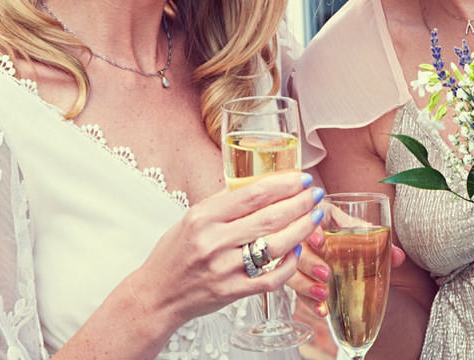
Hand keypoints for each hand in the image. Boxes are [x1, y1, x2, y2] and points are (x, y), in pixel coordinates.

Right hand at [131, 171, 324, 333]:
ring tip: (315, 217)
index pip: (252, 194)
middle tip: (315, 194)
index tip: (301, 178)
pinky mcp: (232, 292)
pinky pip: (270, 278)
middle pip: (268, 218)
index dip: (282, 184)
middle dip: (299, 204)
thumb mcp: (192, 217)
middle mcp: (214, 241)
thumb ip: (223, 201)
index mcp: (204, 217)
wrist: (157, 294)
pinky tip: (296, 251)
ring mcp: (224, 269)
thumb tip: (258, 183)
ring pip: (274, 246)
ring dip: (301, 230)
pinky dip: (288, 264)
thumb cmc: (174, 252)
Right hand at [287, 225, 406, 317]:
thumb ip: (373, 237)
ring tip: (324, 295)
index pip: (305, 219)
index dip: (311, 230)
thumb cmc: (336, 223)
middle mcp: (299, 234)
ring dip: (306, 285)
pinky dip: (308, 301)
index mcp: (313, 214)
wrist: (321, 230)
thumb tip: (398, 257)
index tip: (320, 240)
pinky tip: (322, 311)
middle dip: (309, 262)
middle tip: (326, 274)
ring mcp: (293, 256)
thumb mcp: (350, 224)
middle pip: (294, 248)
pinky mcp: (294, 275)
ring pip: (290, 271)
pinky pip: (295, 289)